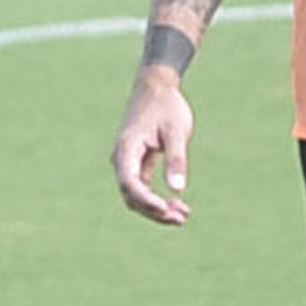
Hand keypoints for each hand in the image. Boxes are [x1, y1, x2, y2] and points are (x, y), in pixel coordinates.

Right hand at [111, 72, 193, 223]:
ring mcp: (127, 163)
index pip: (130, 182)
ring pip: (136, 196)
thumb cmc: (167, 106)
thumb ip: (177, 159)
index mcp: (127, 148)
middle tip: (181, 218)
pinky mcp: (136, 165)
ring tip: (183, 215)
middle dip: (154, 211)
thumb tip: (178, 189)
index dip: (146, 200)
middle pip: (131, 196)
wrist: (157, 87)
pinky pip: (143, 189)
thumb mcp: (176, 131)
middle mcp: (122, 158)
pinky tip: (179, 205)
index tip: (166, 209)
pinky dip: (158, 199)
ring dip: (157, 209)